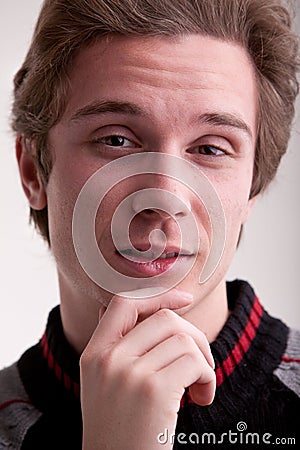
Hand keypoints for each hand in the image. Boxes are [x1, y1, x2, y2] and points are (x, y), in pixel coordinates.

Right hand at [80, 288, 215, 449]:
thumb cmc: (119, 430)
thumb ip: (114, 344)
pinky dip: (208, 377)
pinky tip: (202, 398)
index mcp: (93, 354)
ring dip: (204, 362)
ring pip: (184, 339)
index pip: (123, 302)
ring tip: (200, 387)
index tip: (185, 300)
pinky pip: (195, 362)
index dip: (159, 295)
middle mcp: (107, 359)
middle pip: (165, 318)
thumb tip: (129, 307)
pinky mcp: (153, 391)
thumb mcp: (103, 383)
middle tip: (200, 365)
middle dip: (194, 336)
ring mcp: (129, 374)